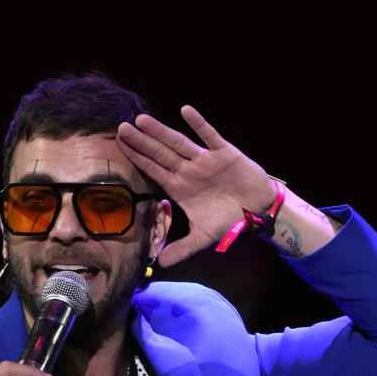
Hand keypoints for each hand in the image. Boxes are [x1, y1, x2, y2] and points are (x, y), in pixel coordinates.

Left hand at [117, 106, 277, 266]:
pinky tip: (185, 111)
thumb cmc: (229, 221)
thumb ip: (181, 249)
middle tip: (121, 128)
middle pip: (160, 154)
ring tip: (142, 120)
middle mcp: (188, 171)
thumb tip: (160, 264)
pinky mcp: (224, 153)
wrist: (257, 212)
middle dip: (141, 142)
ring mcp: (204, 160)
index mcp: (180, 187)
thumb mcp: (202, 238)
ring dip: (161, 132)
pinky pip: (210, 136)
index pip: (153, 170)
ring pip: (178, 143)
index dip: (136, 159)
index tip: (119, 147)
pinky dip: (199, 124)